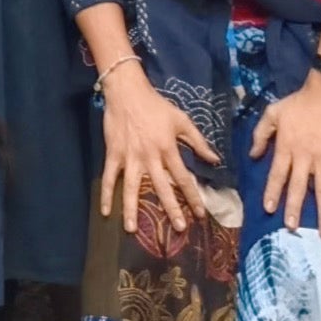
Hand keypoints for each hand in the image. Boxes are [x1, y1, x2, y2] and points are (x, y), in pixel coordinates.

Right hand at [99, 63, 219, 232]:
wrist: (126, 91)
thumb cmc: (156, 106)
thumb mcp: (181, 119)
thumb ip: (198, 141)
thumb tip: (215, 160)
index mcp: (167, 148)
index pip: (183, 177)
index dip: (193, 196)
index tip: (200, 214)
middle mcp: (149, 156)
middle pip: (161, 187)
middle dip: (171, 208)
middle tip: (179, 228)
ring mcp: (129, 157)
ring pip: (131, 187)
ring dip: (132, 209)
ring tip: (132, 230)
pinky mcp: (113, 154)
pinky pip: (109, 177)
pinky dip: (106, 194)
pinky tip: (105, 211)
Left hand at [251, 76, 320, 238]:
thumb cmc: (299, 103)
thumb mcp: (272, 112)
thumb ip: (261, 134)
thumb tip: (252, 155)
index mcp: (286, 146)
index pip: (277, 174)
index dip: (272, 192)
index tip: (268, 209)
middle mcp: (305, 157)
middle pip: (299, 187)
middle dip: (294, 209)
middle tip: (292, 228)